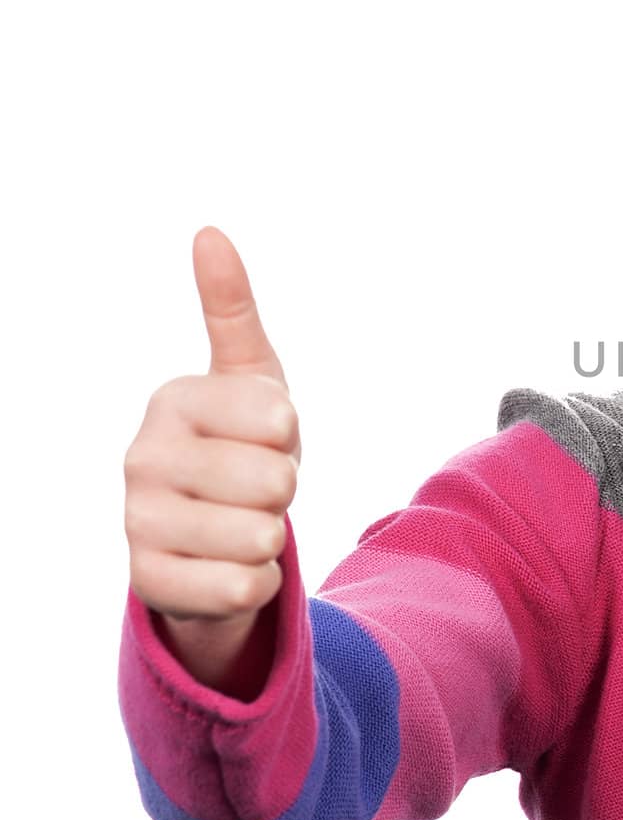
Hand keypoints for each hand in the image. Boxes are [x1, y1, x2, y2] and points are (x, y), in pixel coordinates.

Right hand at [124, 226, 300, 626]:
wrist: (208, 534)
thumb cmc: (239, 442)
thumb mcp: (248, 376)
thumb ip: (232, 308)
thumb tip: (209, 232)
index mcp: (171, 400)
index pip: (278, 421)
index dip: (289, 436)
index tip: (261, 436)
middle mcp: (140, 459)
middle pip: (275, 482)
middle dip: (283, 489)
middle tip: (253, 487)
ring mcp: (137, 523)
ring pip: (263, 537)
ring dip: (272, 537)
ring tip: (240, 523)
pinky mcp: (148, 584)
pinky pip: (246, 587)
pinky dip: (256, 582)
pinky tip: (227, 565)